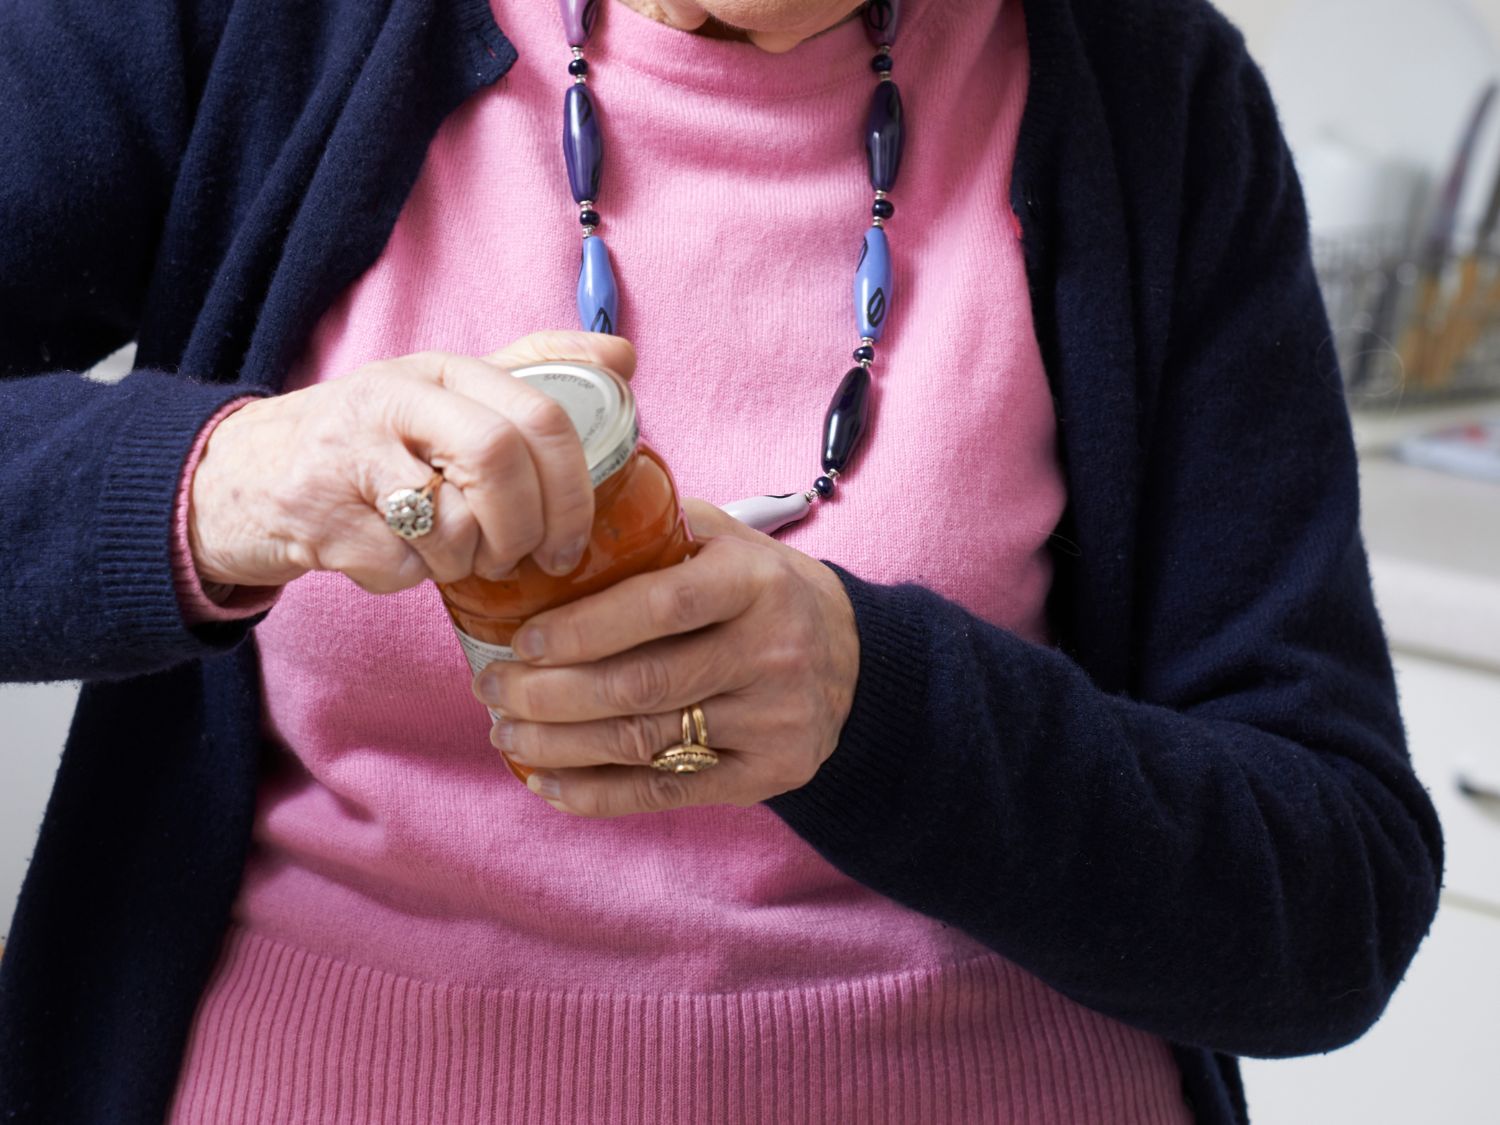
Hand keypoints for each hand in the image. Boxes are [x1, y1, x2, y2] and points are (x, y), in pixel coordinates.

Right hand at [188, 332, 634, 593]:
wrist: (241, 475)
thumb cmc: (367, 441)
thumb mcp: (445, 394)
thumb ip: (532, 374)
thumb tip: (623, 358)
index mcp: (440, 371)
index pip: (540, 413)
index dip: (574, 486)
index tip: (574, 536)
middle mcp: (394, 400)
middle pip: (499, 458)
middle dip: (526, 526)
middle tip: (523, 558)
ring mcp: (349, 456)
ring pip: (452, 523)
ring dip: (467, 561)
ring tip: (453, 556)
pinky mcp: (317, 517)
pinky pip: (401, 567)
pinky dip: (413, 579)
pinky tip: (394, 559)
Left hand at [472, 500, 860, 815]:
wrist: (853, 657)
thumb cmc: (761, 591)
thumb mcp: (727, 541)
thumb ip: (654, 531)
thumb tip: (549, 530)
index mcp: (756, 581)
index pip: (662, 605)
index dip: (583, 627)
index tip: (520, 640)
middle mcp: (772, 651)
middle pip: (642, 684)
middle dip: (549, 694)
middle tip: (492, 690)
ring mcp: (775, 718)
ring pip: (645, 742)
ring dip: (559, 744)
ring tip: (507, 733)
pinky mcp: (771, 772)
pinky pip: (668, 792)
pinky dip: (597, 793)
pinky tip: (549, 782)